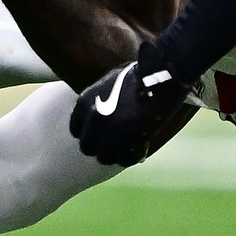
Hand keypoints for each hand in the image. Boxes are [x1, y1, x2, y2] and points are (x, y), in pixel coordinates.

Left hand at [69, 39, 191, 165]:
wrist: (159, 79)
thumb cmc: (140, 75)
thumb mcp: (111, 80)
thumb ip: (100, 98)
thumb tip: (99, 110)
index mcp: (85, 102)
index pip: (76, 129)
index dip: (89, 132)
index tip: (100, 133)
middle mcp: (93, 120)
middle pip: (87, 146)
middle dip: (100, 146)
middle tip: (115, 142)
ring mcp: (109, 133)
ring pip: (104, 157)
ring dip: (116, 154)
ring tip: (129, 147)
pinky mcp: (127, 144)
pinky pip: (124, 160)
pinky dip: (133, 156)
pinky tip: (142, 148)